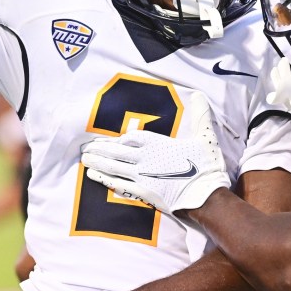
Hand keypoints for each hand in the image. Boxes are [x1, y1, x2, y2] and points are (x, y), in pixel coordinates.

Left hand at [81, 92, 229, 214]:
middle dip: (100, 148)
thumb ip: (201, 116)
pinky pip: (118, 183)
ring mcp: (141, 175)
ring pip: (113, 166)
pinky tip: (92, 175)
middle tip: (85, 147)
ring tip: (84, 158)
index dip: (122, 138)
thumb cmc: (206, 166)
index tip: (112, 140)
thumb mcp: (206, 137)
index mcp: (159, 143)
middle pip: (117, 150)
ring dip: (97, 161)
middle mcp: (146, 157)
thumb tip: (200, 94)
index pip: (133, 137)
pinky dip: (103, 178)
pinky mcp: (142, 191)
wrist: (206, 195)